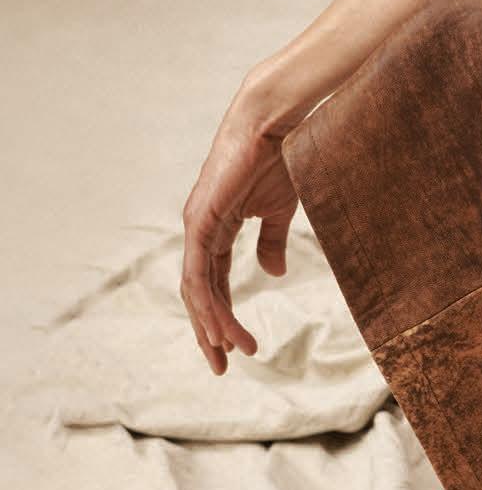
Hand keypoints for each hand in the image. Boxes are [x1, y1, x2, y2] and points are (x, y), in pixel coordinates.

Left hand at [179, 84, 299, 374]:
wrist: (273, 125)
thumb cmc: (278, 159)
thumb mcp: (278, 211)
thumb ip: (271, 242)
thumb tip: (273, 275)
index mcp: (215, 229)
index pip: (214, 283)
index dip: (224, 315)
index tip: (239, 347)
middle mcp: (199, 232)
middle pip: (198, 293)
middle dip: (209, 331)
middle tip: (222, 364)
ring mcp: (196, 227)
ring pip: (196, 290)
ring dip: (213, 324)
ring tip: (230, 352)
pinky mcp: (200, 222)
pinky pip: (200, 274)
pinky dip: (211, 303)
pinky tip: (223, 326)